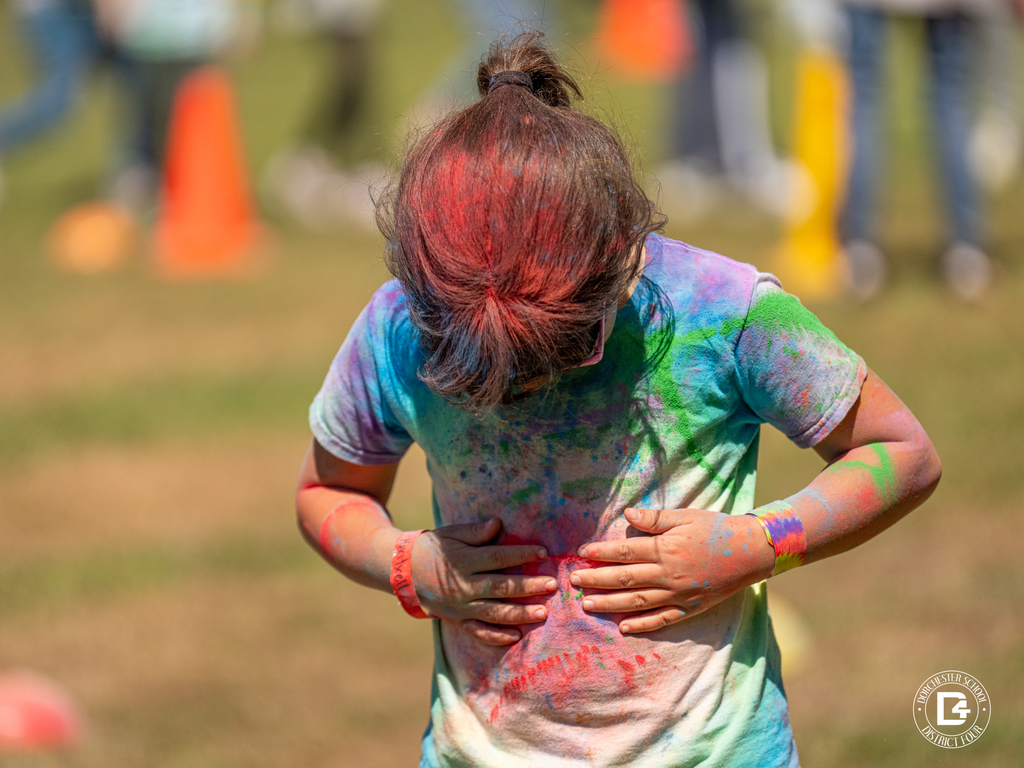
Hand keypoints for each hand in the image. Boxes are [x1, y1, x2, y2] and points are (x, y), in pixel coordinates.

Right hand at [410, 518, 555, 645]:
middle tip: (552, 585)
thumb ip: (475, 531)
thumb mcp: (451, 534)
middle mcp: (463, 587)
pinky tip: (517, 636)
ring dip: (520, 614)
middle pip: (501, 588)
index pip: (498, 558)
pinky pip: (479, 632)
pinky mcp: (457, 621)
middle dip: (528, 587)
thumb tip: (498, 524)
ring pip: (494, 613)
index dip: (521, 555)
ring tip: (542, 613)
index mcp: (463, 561)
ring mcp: (460, 607)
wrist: (405, 573)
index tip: (542, 552)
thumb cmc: (434, 549)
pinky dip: (497, 636)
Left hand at [569, 508, 774, 633]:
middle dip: (596, 580)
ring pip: (636, 602)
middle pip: (624, 579)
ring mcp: (678, 595)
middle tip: (573, 582)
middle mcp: (668, 575)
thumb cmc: (715, 529)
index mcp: (665, 549)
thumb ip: (655, 518)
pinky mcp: (689, 608)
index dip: (601, 553)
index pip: (625, 552)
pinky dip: (641, 625)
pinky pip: (661, 620)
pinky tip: (623, 627)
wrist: (750, 552)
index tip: (582, 553)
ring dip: (609, 604)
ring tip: (587, 605)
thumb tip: (627, 513)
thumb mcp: (685, 516)